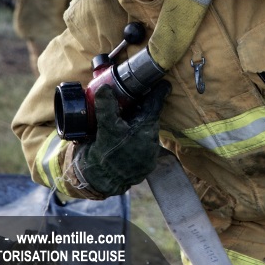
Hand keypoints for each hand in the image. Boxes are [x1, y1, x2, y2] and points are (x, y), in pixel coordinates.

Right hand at [75, 81, 170, 195]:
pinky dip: (135, 137)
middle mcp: (151, 141)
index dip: (158, 92)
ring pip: (146, 131)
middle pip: (150, 118)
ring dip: (138, 124)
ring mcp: (149, 154)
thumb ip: (106, 106)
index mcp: (146, 129)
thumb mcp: (105, 126)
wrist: (100, 181)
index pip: (155, 105)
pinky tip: (125, 135)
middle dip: (143, 108)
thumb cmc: (104, 154)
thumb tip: (105, 88)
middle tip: (134, 98)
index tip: (164, 84)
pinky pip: (142, 144)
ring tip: (126, 117)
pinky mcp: (145, 164)